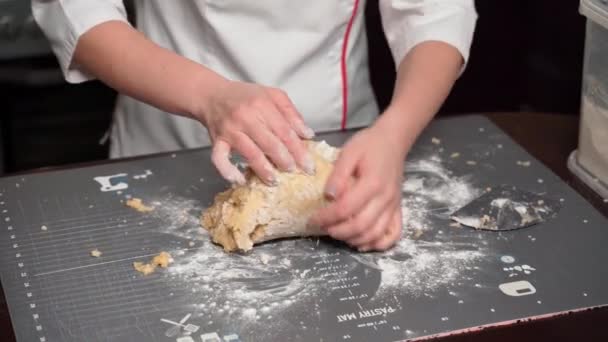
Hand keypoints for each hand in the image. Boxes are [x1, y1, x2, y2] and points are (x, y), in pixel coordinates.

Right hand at [198, 80, 315, 184]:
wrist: (212, 95)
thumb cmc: (245, 97)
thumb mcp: (272, 96)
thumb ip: (291, 113)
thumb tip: (308, 135)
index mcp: (262, 105)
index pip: (285, 131)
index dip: (298, 150)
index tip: (308, 164)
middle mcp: (245, 117)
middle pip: (269, 143)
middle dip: (285, 161)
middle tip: (294, 172)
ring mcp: (230, 130)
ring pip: (249, 153)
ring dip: (263, 169)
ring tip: (274, 180)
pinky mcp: (216, 140)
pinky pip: (219, 159)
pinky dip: (228, 171)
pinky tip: (240, 180)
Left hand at [310, 124, 404, 251]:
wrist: (393, 141)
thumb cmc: (369, 145)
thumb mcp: (349, 152)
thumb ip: (338, 174)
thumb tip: (328, 196)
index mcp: (372, 183)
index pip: (346, 208)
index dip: (326, 217)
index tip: (312, 219)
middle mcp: (385, 198)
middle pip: (360, 226)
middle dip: (337, 231)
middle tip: (323, 228)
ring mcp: (393, 206)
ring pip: (375, 234)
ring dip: (354, 239)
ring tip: (337, 234)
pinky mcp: (397, 210)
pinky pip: (393, 235)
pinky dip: (377, 244)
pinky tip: (362, 242)